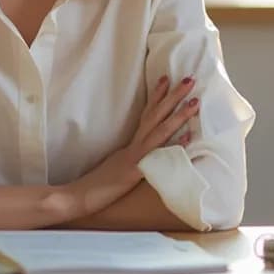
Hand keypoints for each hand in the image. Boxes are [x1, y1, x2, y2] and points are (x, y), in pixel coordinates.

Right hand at [59, 75, 199, 220]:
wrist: (78, 196)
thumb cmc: (97, 186)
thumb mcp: (117, 167)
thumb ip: (130, 158)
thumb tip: (142, 153)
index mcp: (130, 144)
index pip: (146, 115)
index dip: (156, 97)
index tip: (166, 77)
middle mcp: (133, 146)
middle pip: (155, 116)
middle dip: (173, 96)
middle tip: (190, 78)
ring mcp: (135, 157)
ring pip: (159, 131)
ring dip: (178, 115)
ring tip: (195, 101)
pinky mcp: (135, 171)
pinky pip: (157, 156)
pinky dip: (173, 145)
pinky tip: (188, 137)